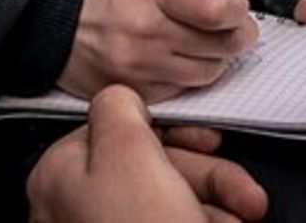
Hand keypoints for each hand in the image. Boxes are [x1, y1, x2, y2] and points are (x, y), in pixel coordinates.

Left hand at [28, 85, 269, 222]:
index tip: (211, 140)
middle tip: (246, 197)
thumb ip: (118, 108)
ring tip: (244, 220)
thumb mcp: (127, 150)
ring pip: (166, 203)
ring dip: (215, 208)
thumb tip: (120, 95)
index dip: (173, 135)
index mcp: (58, 176)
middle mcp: (73, 209)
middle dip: (208, 180)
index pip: (118, 131)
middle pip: (149, 169)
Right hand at [61, 0, 257, 100]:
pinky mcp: (131, 91)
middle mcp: (146, 31)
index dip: (238, 9)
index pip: (217, 9)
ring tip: (195, 40)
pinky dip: (182, 77)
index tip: (236, 5)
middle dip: (234, 35)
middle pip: (222, 47)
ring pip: (206, 74)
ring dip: (211, 58)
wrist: (45, 11)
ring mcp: (138, 66)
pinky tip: (169, 57)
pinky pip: (178, 93)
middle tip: (227, 25)